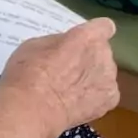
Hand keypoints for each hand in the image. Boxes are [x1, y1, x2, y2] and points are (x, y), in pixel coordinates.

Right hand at [0, 21, 120, 136]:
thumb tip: (65, 47)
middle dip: (87, 59)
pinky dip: (93, 99)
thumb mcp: (35, 46)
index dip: (94, 34)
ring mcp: (109, 78)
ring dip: (91, 79)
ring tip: (67, 92)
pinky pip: (105, 95)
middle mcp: (104, 54)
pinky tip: (75, 105)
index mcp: (88, 36)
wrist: (31, 111)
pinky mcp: (110, 99)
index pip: (103, 26)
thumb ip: (58, 43)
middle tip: (65, 72)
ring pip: (104, 74)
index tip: (83, 43)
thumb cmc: (26, 75)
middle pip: (101, 52)